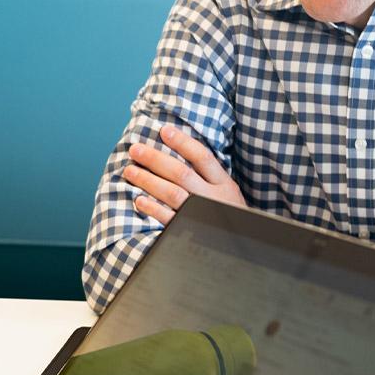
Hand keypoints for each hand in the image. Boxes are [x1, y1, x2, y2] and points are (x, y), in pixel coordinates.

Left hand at [123, 125, 245, 224]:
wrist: (244, 244)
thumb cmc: (229, 216)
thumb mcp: (228, 193)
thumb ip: (211, 176)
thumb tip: (181, 150)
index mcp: (224, 184)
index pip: (202, 157)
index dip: (182, 142)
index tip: (163, 130)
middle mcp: (213, 197)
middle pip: (181, 173)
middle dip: (155, 159)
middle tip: (135, 149)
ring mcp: (201, 214)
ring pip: (172, 193)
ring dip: (148, 181)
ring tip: (130, 171)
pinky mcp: (190, 231)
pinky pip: (169, 218)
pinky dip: (153, 209)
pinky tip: (138, 200)